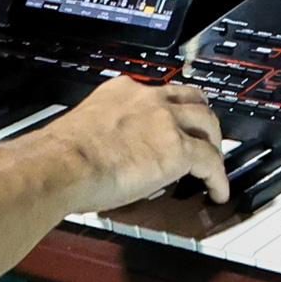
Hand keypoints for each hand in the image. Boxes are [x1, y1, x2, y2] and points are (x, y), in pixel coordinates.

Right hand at [49, 74, 230, 209]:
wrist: (63, 163)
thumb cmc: (62, 154)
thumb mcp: (85, 127)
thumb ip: (103, 132)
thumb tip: (103, 152)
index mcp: (121, 90)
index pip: (157, 93)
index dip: (170, 108)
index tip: (171, 120)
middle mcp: (148, 99)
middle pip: (191, 100)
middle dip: (201, 119)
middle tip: (205, 136)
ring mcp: (166, 122)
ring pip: (207, 124)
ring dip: (214, 143)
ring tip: (216, 161)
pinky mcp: (178, 149)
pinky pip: (211, 162)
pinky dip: (218, 177)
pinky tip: (217, 191)